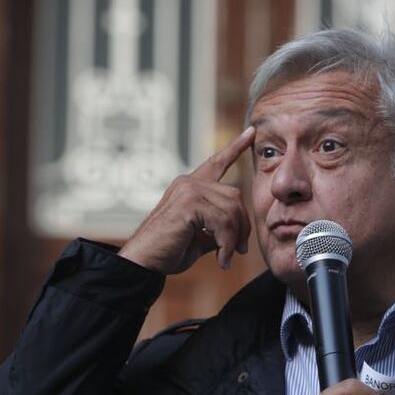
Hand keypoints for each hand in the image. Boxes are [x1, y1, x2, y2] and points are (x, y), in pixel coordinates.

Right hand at [119, 127, 254, 273]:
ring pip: (232, 209)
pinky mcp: (189, 203)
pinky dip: (226, 243)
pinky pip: (223, 221)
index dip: (235, 147)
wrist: (143, 263)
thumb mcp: (199, 237)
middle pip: (235, 196)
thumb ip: (217, 228)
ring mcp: (188, 190)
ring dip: (234, 238)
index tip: (251, 132)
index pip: (217, 162)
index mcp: (190, 187)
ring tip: (226, 257)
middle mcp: (189, 183)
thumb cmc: (167, 252)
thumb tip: (239, 235)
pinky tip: (221, 260)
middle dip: (242, 225)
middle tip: (239, 250)